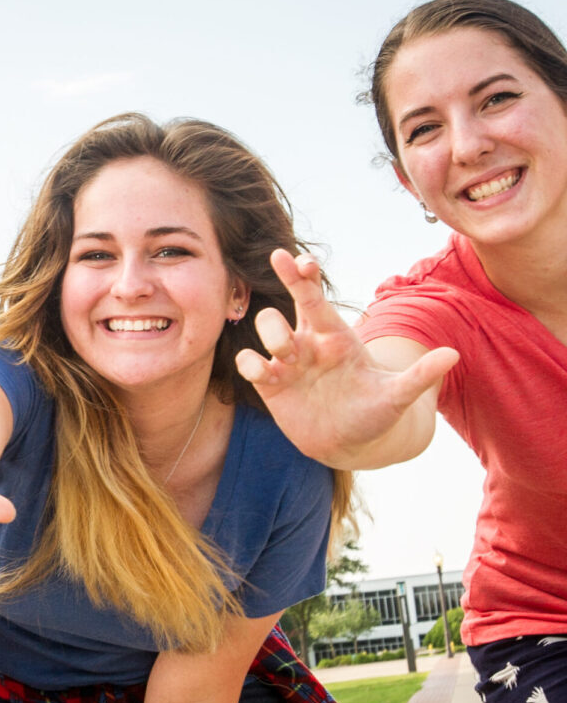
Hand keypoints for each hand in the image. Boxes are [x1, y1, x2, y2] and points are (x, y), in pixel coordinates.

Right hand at [234, 250, 457, 467]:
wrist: (350, 444)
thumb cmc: (375, 414)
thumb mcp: (396, 397)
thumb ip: (418, 376)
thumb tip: (452, 355)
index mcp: (337, 336)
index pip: (316, 295)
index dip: (303, 275)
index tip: (296, 259)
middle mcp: (309, 343)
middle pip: (287, 303)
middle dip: (285, 286)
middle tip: (288, 281)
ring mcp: (287, 363)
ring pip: (266, 327)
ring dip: (272, 335)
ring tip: (285, 357)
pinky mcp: (270, 385)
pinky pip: (249, 363)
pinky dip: (250, 364)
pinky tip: (263, 372)